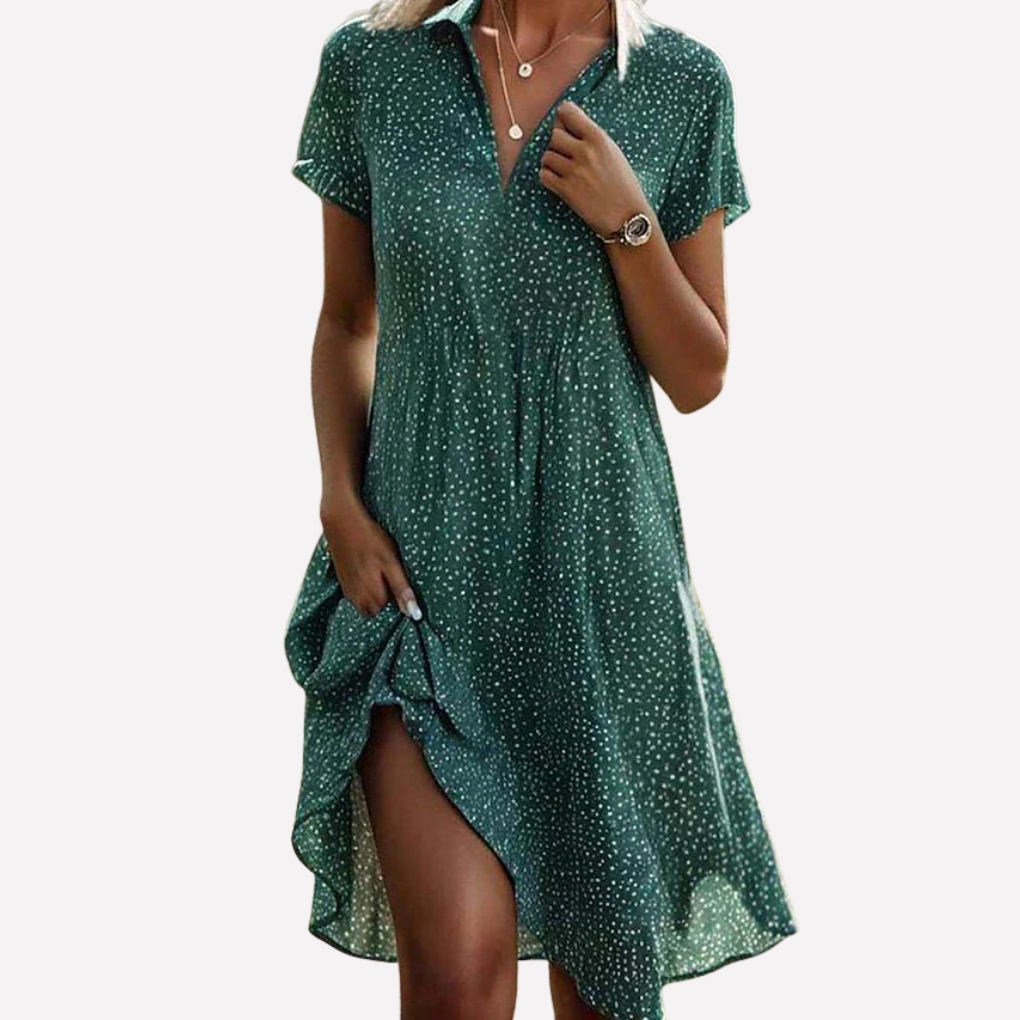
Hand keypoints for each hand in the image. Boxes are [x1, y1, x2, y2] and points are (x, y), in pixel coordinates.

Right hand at [320, 495, 421, 619]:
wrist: (342, 522)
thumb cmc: (370, 540)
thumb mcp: (391, 562)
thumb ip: (401, 589)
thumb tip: (413, 614)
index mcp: (372, 595)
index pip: (390, 611)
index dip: (398, 599)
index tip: (401, 584)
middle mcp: (357, 598)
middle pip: (377, 610)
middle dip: (386, 600)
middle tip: (391, 576)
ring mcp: (348, 590)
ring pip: (366, 604)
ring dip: (374, 596)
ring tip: (380, 574)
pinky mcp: (343, 582)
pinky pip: (356, 596)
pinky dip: (364, 589)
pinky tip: (368, 572)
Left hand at [538, 100, 650, 236]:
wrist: (628, 216)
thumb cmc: (624, 185)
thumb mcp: (613, 152)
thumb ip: (592, 138)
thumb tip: (566, 126)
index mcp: (599, 137)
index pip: (567, 112)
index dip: (563, 120)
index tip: (566, 128)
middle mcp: (585, 151)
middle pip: (554, 135)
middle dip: (558, 144)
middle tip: (568, 155)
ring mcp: (574, 171)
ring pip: (547, 156)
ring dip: (552, 162)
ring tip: (565, 170)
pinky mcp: (566, 190)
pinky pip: (543, 175)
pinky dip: (548, 177)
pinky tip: (559, 181)